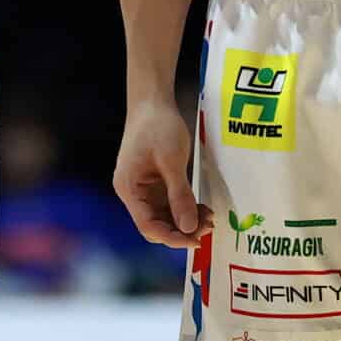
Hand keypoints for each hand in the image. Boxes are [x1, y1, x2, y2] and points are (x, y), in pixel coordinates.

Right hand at [112, 96, 201, 247]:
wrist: (152, 101)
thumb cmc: (158, 127)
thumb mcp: (171, 161)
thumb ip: (180, 196)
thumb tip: (190, 228)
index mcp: (130, 189)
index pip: (148, 226)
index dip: (172, 238)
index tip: (197, 239)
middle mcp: (134, 193)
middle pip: (156, 224)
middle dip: (182, 231)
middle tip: (208, 226)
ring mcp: (144, 188)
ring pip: (165, 216)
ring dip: (186, 221)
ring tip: (210, 218)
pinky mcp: (154, 182)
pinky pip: (169, 204)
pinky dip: (185, 208)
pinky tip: (202, 208)